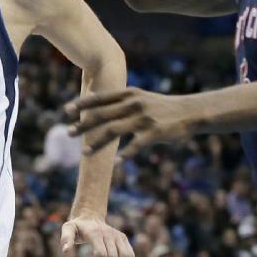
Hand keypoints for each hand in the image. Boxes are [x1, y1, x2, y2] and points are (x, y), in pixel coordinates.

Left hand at [60, 214, 133, 256]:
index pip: (100, 254)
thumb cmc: (78, 227)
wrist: (90, 217)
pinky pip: (130, 254)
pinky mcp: (123, 239)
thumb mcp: (68, 229)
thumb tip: (65, 251)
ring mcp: (118, 236)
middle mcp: (109, 233)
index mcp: (95, 233)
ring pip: (125, 256)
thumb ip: (66, 239)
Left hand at [65, 88, 197, 157]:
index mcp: (129, 94)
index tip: (66, 110)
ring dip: (96, 142)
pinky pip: (135, 145)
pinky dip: (125, 154)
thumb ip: (123, 101)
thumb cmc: (163, 107)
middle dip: (83, 124)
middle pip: (102, 115)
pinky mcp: (153, 133)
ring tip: (83, 151)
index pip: (100, 98)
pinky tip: (116, 163)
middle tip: (68, 132)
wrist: (190, 111)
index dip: (82, 104)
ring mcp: (143, 118)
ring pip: (113, 131)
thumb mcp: (141, 98)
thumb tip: (101, 104)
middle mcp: (133, 104)